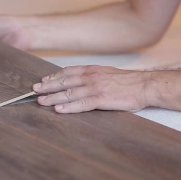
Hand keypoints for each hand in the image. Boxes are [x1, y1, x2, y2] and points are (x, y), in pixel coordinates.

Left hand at [33, 66, 151, 113]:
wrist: (145, 85)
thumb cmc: (129, 82)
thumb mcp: (108, 74)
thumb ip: (94, 77)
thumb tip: (81, 82)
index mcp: (92, 70)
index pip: (68, 72)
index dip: (54, 77)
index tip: (43, 81)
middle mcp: (91, 77)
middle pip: (64, 81)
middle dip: (48, 86)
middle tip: (35, 90)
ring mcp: (95, 88)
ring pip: (69, 93)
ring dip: (53, 97)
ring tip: (41, 101)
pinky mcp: (101, 99)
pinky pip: (81, 104)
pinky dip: (69, 107)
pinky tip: (58, 109)